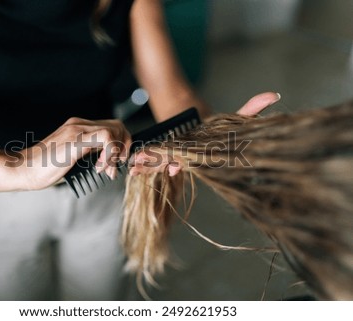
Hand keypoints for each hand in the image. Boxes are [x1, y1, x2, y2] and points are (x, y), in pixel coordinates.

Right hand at [14, 117, 130, 189]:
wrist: (23, 169)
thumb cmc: (44, 168)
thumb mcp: (72, 158)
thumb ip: (88, 153)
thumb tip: (107, 159)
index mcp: (78, 126)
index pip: (112, 126)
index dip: (121, 144)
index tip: (117, 162)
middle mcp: (79, 124)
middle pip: (117, 125)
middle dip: (123, 147)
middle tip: (116, 166)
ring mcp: (77, 130)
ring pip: (114, 130)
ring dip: (116, 153)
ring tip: (107, 170)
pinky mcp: (75, 139)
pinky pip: (106, 137)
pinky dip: (110, 154)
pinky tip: (100, 167)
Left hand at [129, 92, 280, 176]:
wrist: (200, 123)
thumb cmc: (213, 126)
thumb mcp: (232, 119)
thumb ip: (251, 109)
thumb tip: (275, 94)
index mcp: (202, 154)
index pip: (192, 161)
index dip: (182, 165)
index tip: (172, 169)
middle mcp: (188, 159)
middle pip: (170, 164)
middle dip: (158, 166)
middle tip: (142, 168)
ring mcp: (175, 158)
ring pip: (159, 164)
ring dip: (146, 166)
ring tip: (132, 169)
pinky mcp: (164, 155)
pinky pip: (152, 162)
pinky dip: (143, 165)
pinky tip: (131, 168)